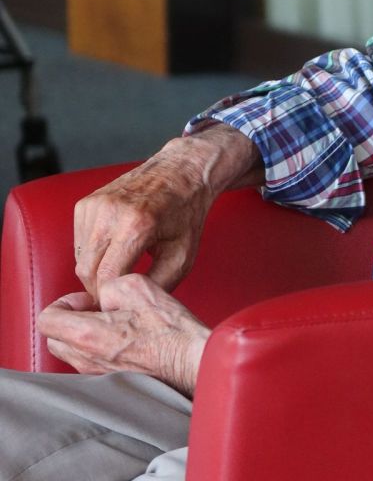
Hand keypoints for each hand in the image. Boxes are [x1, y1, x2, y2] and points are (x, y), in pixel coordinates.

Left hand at [37, 275, 210, 396]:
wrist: (190, 358)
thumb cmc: (168, 327)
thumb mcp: (136, 286)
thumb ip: (108, 285)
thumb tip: (102, 296)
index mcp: (87, 334)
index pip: (46, 319)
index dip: (64, 302)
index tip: (87, 300)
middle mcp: (86, 359)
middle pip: (54, 339)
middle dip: (69, 320)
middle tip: (97, 310)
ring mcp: (97, 373)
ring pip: (71, 352)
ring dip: (83, 335)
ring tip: (113, 323)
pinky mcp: (111, 381)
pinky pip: (90, 362)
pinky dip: (97, 348)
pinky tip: (124, 338)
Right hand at [74, 125, 261, 299]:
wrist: (180, 172)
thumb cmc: (185, 215)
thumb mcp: (182, 255)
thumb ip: (157, 285)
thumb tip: (129, 306)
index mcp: (137, 224)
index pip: (107, 277)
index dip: (111, 299)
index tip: (121, 307)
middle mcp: (110, 211)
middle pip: (87, 270)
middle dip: (100, 290)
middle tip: (118, 298)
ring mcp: (94, 204)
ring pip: (80, 258)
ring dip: (95, 273)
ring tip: (120, 275)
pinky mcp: (85, 203)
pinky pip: (79, 243)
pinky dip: (92, 255)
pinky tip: (114, 253)